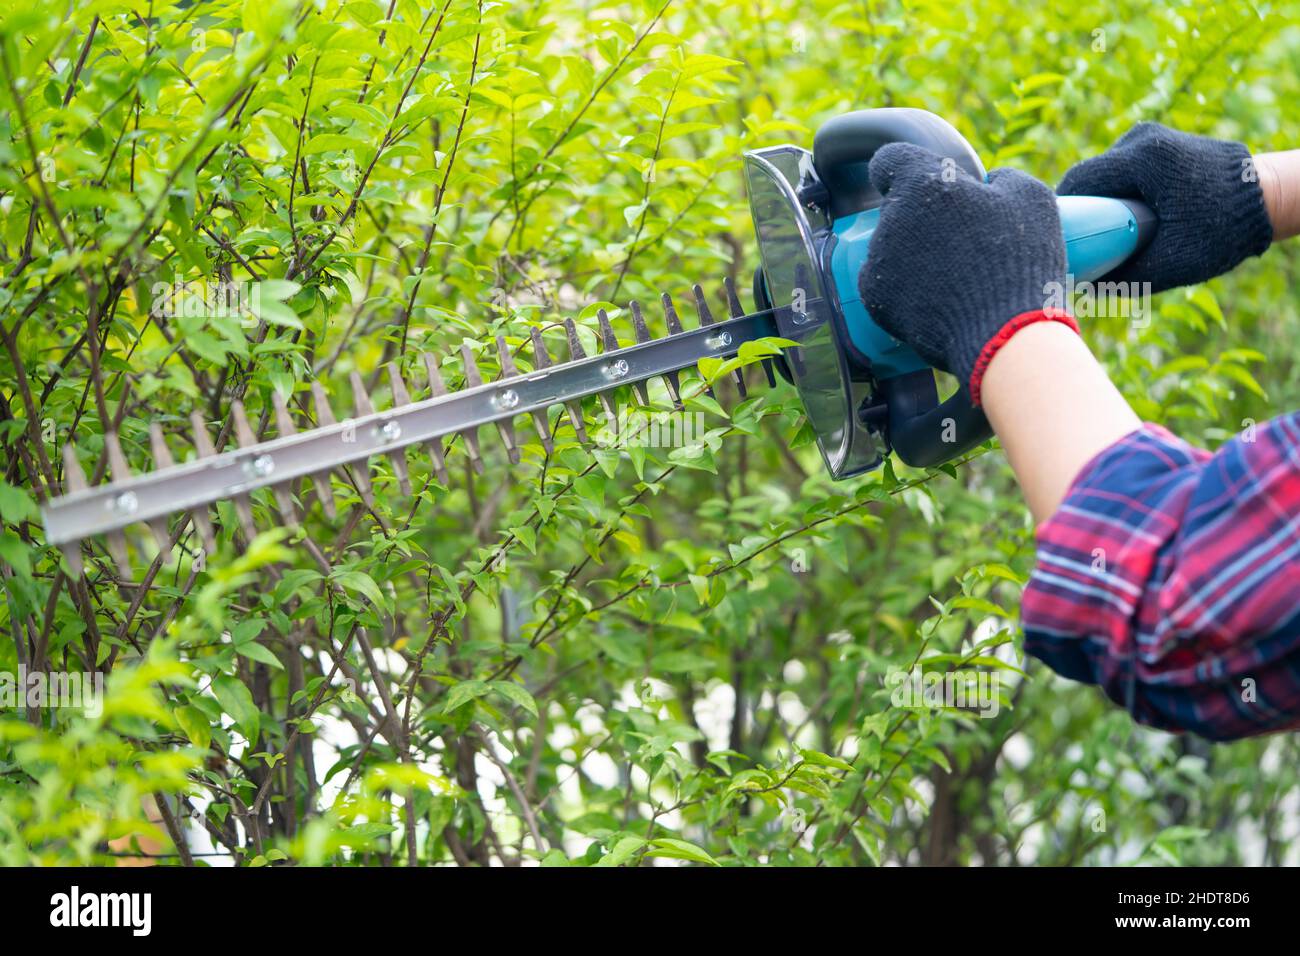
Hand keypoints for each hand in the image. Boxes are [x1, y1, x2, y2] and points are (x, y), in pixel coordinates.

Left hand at [857, 142, 1074, 403]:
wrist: (1004, 332)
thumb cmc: (1022, 260)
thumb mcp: (1031, 197)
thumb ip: (1001, 178)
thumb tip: (985, 182)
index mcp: (923, 182)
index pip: (890, 160)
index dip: (906, 169)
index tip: (922, 184)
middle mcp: (892, 217)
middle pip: (896, 208)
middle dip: (920, 218)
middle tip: (958, 243)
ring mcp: (878, 260)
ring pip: (889, 247)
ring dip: (912, 255)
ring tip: (953, 278)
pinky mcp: (873, 299)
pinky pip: (884, 285)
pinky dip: (904, 290)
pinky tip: (936, 299)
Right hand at [1057, 122, 1273, 292]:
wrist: (1267, 198)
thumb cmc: (1223, 230)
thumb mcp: (1172, 262)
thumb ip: (1124, 277)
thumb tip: (1082, 288)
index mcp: (1144, 158)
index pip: (1079, 181)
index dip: (1062, 213)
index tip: (1056, 240)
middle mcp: (1142, 138)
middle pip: (1089, 177)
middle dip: (1082, 210)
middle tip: (1082, 244)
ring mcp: (1150, 136)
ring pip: (1104, 173)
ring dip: (1101, 202)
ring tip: (1110, 232)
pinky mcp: (1157, 143)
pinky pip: (1121, 170)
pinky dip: (1118, 193)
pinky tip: (1126, 217)